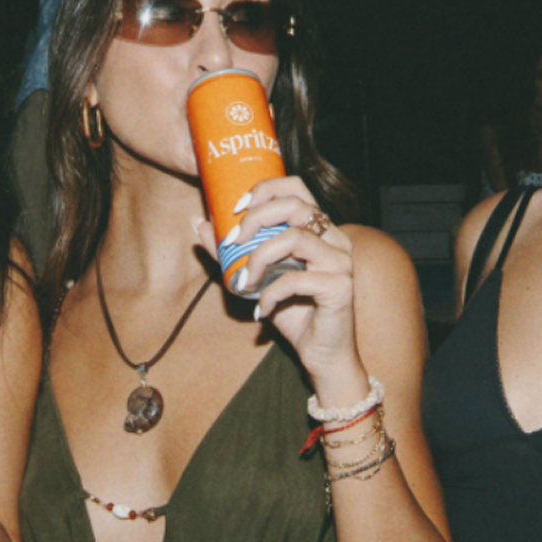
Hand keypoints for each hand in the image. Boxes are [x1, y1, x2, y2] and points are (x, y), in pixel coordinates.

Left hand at [193, 177, 363, 390]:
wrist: (320, 354)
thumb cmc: (292, 313)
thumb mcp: (256, 278)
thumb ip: (231, 251)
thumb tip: (200, 223)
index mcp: (319, 229)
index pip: (296, 188)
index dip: (264, 189)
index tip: (236, 208)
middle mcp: (335, 238)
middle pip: (294, 206)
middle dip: (255, 220)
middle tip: (232, 242)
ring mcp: (341, 261)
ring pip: (294, 239)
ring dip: (259, 259)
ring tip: (245, 283)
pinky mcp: (340, 286)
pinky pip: (296, 279)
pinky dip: (270, 294)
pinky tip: (262, 310)